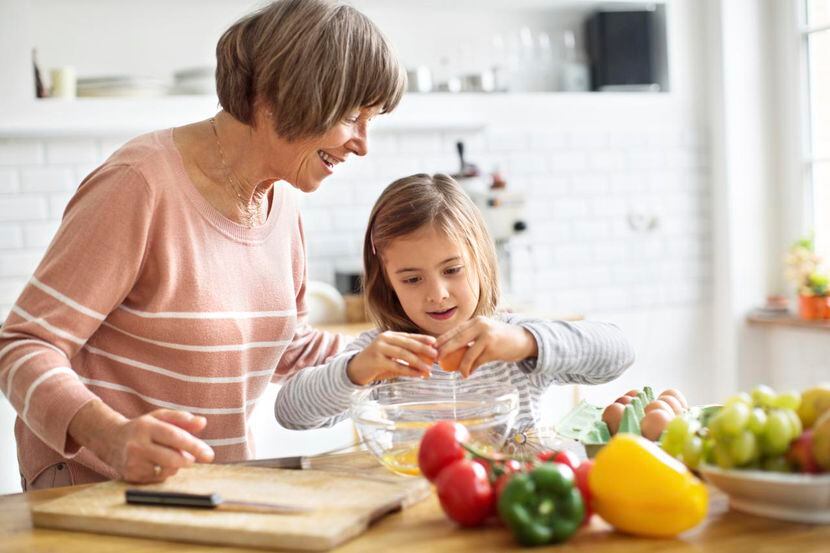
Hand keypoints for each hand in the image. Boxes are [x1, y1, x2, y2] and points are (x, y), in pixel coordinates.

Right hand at [69, 401, 214, 482]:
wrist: (111, 439)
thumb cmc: (143, 428)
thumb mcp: (161, 417)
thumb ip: (183, 418)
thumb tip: (203, 422)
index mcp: (146, 427)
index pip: (175, 437)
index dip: (194, 446)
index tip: (209, 455)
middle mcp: (137, 445)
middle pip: (173, 459)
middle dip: (188, 459)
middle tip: (191, 457)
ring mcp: (132, 463)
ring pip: (167, 470)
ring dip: (176, 465)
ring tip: (169, 455)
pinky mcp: (131, 477)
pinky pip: (159, 479)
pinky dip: (164, 472)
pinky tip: (157, 463)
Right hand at [346, 331, 437, 385]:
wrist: (355, 369)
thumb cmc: (377, 364)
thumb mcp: (392, 358)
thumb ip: (407, 361)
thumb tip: (428, 368)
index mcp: (389, 336)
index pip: (409, 336)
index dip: (422, 338)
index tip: (435, 342)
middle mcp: (384, 339)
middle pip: (407, 343)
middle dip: (423, 349)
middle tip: (435, 355)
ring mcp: (379, 349)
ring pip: (402, 354)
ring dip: (417, 361)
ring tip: (428, 368)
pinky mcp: (376, 360)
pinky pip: (396, 365)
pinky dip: (408, 370)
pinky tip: (417, 374)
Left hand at [435, 316, 537, 377]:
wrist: (522, 340)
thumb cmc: (499, 338)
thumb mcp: (484, 333)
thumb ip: (470, 339)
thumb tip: (449, 352)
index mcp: (475, 321)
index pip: (454, 330)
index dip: (442, 339)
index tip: (432, 348)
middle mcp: (480, 326)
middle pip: (457, 339)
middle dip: (445, 350)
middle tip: (437, 359)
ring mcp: (487, 337)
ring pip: (467, 354)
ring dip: (461, 365)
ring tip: (458, 373)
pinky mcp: (493, 349)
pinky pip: (478, 362)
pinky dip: (471, 369)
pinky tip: (468, 374)